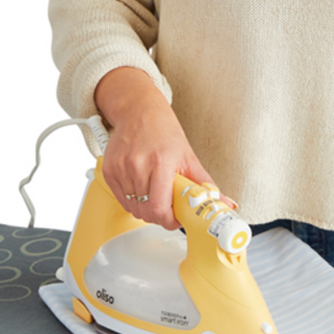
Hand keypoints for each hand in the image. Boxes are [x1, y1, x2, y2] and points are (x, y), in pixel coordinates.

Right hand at [94, 67, 219, 229]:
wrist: (138, 112)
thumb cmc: (163, 131)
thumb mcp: (188, 157)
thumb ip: (205, 184)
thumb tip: (224, 203)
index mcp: (161, 162)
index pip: (160, 207)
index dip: (169, 221)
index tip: (176, 219)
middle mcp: (138, 165)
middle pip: (146, 212)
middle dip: (159, 216)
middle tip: (167, 207)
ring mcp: (121, 168)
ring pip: (133, 208)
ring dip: (145, 208)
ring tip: (154, 193)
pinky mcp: (109, 170)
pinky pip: (121, 199)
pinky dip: (132, 200)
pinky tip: (140, 188)